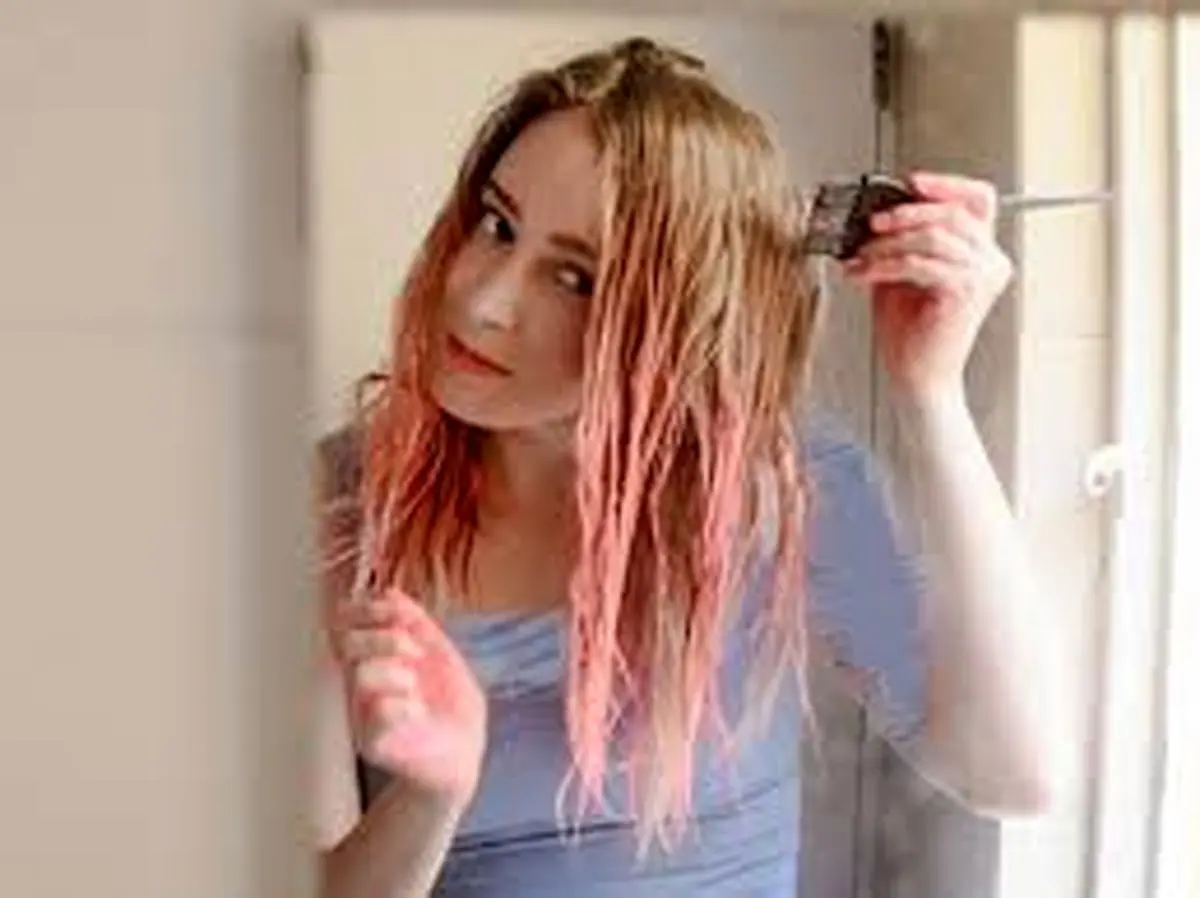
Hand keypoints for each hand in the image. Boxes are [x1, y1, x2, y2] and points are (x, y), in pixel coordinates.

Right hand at [328, 588, 487, 809]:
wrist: (463, 753)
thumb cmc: (447, 704)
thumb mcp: (440, 653)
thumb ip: (417, 623)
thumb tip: (390, 591)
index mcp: (373, 655)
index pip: (344, 619)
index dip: (367, 606)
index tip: (397, 612)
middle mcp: (361, 681)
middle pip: (345, 640)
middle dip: (383, 636)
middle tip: (414, 652)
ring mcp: (364, 711)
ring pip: (360, 673)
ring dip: (395, 669)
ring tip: (415, 686)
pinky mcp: (375, 743)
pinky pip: (377, 714)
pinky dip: (401, 705)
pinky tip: (417, 712)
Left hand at [841, 171, 1013, 400]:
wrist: (916, 376)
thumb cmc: (911, 333)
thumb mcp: (902, 273)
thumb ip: (900, 242)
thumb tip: (875, 214)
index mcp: (981, 253)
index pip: (977, 200)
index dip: (946, 185)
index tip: (910, 182)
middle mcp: (990, 262)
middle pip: (952, 213)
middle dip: (905, 213)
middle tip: (872, 222)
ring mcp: (982, 276)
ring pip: (934, 237)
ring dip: (887, 244)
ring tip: (861, 257)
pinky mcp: (965, 292)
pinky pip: (920, 263)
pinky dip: (885, 266)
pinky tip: (863, 275)